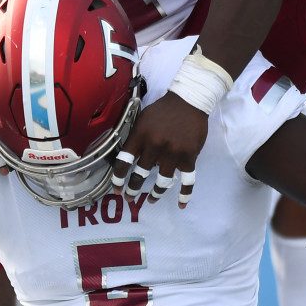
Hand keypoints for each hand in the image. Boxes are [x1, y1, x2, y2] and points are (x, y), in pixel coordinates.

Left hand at [110, 91, 206, 207]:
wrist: (189, 100)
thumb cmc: (164, 110)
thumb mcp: (142, 118)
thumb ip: (135, 137)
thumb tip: (128, 157)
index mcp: (140, 136)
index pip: (124, 162)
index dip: (118, 178)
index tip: (116, 189)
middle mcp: (155, 146)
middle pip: (141, 175)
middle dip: (133, 189)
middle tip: (130, 198)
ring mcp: (173, 153)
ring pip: (162, 181)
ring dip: (155, 193)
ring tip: (151, 200)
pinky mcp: (189, 157)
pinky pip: (186, 180)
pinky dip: (184, 194)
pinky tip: (181, 204)